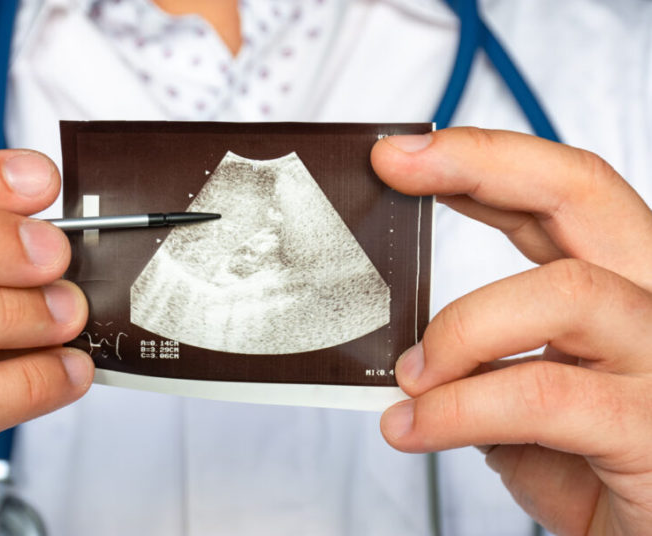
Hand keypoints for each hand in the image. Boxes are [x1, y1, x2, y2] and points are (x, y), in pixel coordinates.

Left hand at [371, 128, 651, 535]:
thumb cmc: (594, 477)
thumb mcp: (525, 406)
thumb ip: (485, 361)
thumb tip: (410, 346)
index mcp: (620, 288)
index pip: (561, 194)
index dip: (482, 159)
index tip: (401, 153)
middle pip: (584, 191)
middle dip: (480, 164)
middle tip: (397, 163)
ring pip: (563, 290)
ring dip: (460, 329)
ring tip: (411, 377)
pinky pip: (543, 393)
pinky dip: (461, 408)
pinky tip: (415, 428)